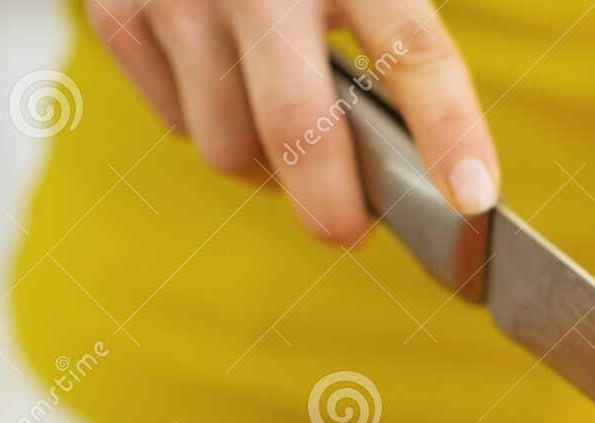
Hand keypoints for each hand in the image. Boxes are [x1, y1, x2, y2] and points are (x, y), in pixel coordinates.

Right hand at [86, 0, 499, 242]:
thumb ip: (394, 56)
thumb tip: (435, 185)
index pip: (414, 50)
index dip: (449, 132)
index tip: (474, 200)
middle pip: (299, 126)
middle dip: (331, 205)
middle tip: (350, 230)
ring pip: (230, 148)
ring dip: (269, 170)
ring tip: (289, 139)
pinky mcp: (120, 13)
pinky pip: (179, 126)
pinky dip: (212, 130)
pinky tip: (229, 91)